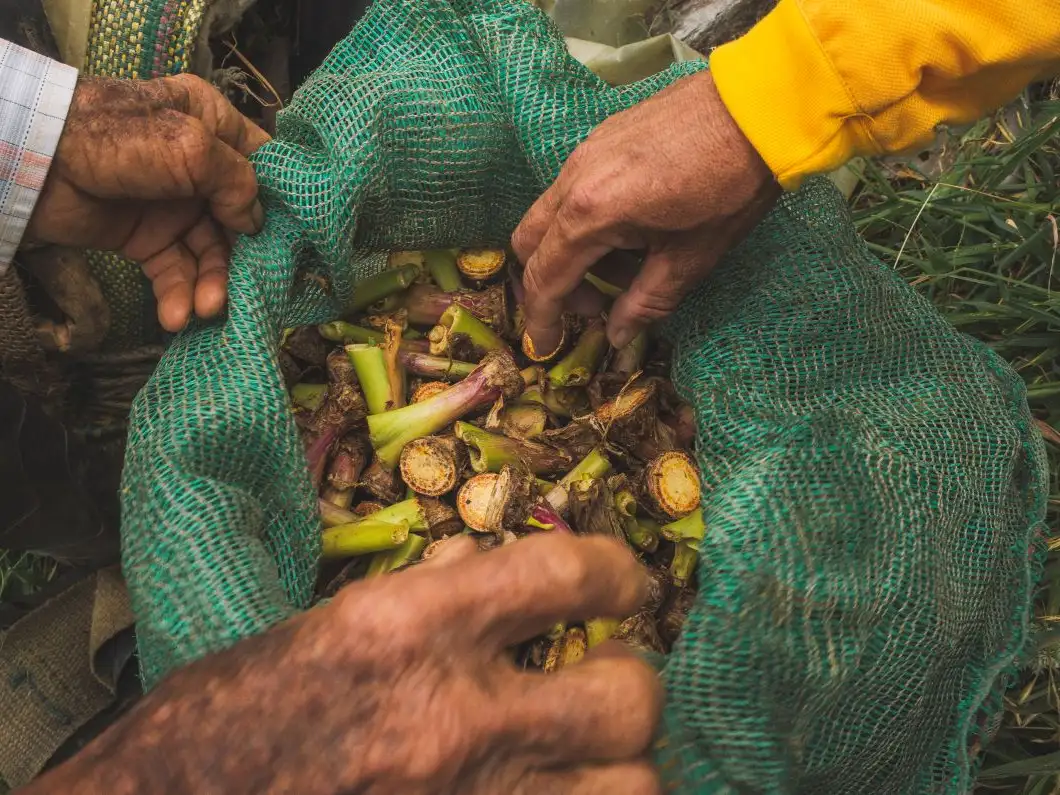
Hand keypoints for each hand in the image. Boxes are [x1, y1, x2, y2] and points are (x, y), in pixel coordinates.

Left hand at [25, 75, 269, 331]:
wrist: (35, 163)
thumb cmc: (117, 141)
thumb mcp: (191, 148)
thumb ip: (237, 182)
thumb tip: (256, 223)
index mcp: (215, 125)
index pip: (265, 165)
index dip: (284, 202)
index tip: (301, 239)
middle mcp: (199, 166)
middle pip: (242, 220)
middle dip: (246, 259)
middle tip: (254, 292)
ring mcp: (173, 204)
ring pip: (211, 253)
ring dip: (212, 285)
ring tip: (205, 310)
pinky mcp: (145, 237)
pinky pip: (174, 271)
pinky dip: (179, 295)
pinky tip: (177, 316)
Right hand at [28, 534, 661, 794]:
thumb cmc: (224, 727)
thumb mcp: (318, 635)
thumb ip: (420, 597)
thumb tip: (485, 561)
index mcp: (405, 629)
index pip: (562, 574)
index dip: (618, 572)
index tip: (625, 585)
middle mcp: (450, 716)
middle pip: (627, 698)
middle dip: (631, 686)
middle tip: (608, 684)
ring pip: (632, 791)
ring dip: (622, 771)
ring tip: (593, 760)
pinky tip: (551, 793)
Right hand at [512, 71, 779, 352]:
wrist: (759, 107)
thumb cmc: (729, 187)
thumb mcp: (690, 258)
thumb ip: (644, 302)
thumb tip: (617, 335)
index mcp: (590, 215)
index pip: (544, 278)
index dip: (541, 320)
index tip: (544, 347)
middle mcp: (573, 179)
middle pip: (529, 243)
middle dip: (551, 282)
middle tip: (595, 303)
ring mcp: (584, 152)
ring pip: (550, 214)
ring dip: (573, 251)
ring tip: (628, 263)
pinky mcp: (602, 137)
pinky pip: (572, 188)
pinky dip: (587, 220)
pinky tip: (634, 226)